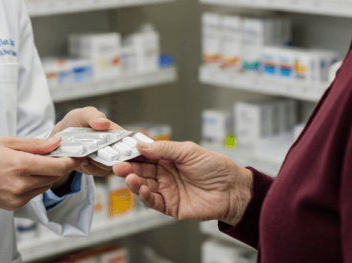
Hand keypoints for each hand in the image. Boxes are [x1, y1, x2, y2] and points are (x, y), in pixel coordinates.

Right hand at [0, 136, 81, 217]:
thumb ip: (35, 144)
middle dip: (58, 165)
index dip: (71, 160)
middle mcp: (21, 185)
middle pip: (54, 177)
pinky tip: (22, 174)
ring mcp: (17, 198)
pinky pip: (33, 194)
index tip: (76, 154)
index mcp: (21, 166)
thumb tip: (56, 143)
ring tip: (32, 163)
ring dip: (46, 175)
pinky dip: (34, 184)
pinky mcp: (13, 205)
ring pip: (45, 186)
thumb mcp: (6, 142)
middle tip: (53, 153)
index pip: (58, 167)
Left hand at [50, 107, 123, 177]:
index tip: (121, 148)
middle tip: (97, 152)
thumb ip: (93, 116)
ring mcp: (105, 159)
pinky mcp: (96, 168)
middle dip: (112, 156)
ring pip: (109, 165)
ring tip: (86, 154)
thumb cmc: (75, 122)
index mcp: (115, 132)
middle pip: (121, 156)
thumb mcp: (83, 114)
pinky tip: (82, 160)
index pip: (129, 140)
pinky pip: (98, 171)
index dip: (130, 146)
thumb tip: (105, 123)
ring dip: (97, 161)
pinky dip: (89, 167)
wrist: (60, 135)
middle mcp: (113, 146)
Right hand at [112, 140, 252, 225]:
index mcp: (168, 159)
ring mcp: (167, 191)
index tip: (120, 150)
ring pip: (144, 186)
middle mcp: (165, 175)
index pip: (145, 155)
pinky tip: (142, 189)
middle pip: (141, 171)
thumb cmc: (216, 168)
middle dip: (128, 168)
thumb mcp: (189, 151)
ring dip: (134, 182)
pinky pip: (154, 202)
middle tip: (118, 165)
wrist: (233, 190)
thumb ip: (164, 149)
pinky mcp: (171, 207)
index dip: (132, 153)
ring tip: (127, 176)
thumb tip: (141, 145)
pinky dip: (145, 196)